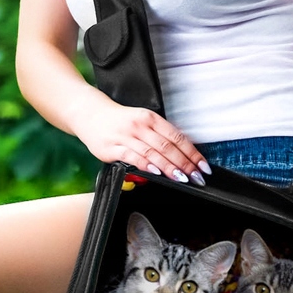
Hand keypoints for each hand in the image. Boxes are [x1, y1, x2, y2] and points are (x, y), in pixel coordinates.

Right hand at [75, 98, 209, 185]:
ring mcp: (126, 136)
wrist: (89, 113)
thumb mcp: (142, 121)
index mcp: (151, 118)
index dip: (192, 153)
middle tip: (197, 177)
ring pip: (152, 152)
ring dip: (169, 167)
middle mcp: (140, 125)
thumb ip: (159, 136)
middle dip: (185, 163)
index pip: (177, 137)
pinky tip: (156, 173)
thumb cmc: (119, 120)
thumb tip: (182, 155)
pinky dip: (146, 165)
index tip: (203, 167)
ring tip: (182, 178)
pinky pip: (132, 157)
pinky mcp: (112, 148)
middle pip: (167, 146)